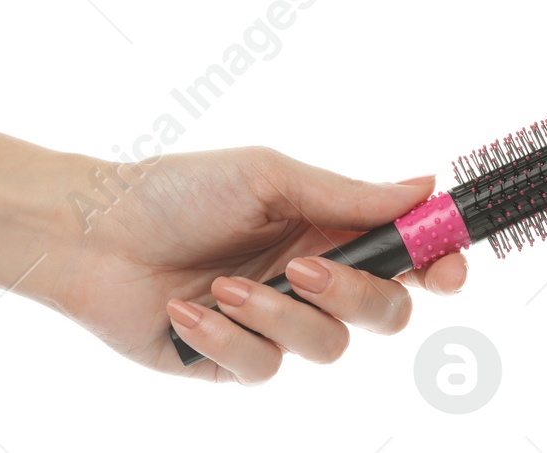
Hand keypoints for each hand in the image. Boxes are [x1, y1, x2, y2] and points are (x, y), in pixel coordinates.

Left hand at [51, 148, 465, 381]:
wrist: (96, 235)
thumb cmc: (181, 190)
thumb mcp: (271, 178)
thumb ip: (348, 195)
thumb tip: (425, 187)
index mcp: (331, 226)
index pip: (408, 253)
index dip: (440, 263)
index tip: (450, 268)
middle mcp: (315, 277)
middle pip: (386, 312)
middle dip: (355, 295)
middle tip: (309, 270)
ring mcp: (276, 323)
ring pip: (328, 346)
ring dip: (278, 316)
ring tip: (226, 285)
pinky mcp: (233, 363)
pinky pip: (261, 369)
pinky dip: (227, 338)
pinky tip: (190, 310)